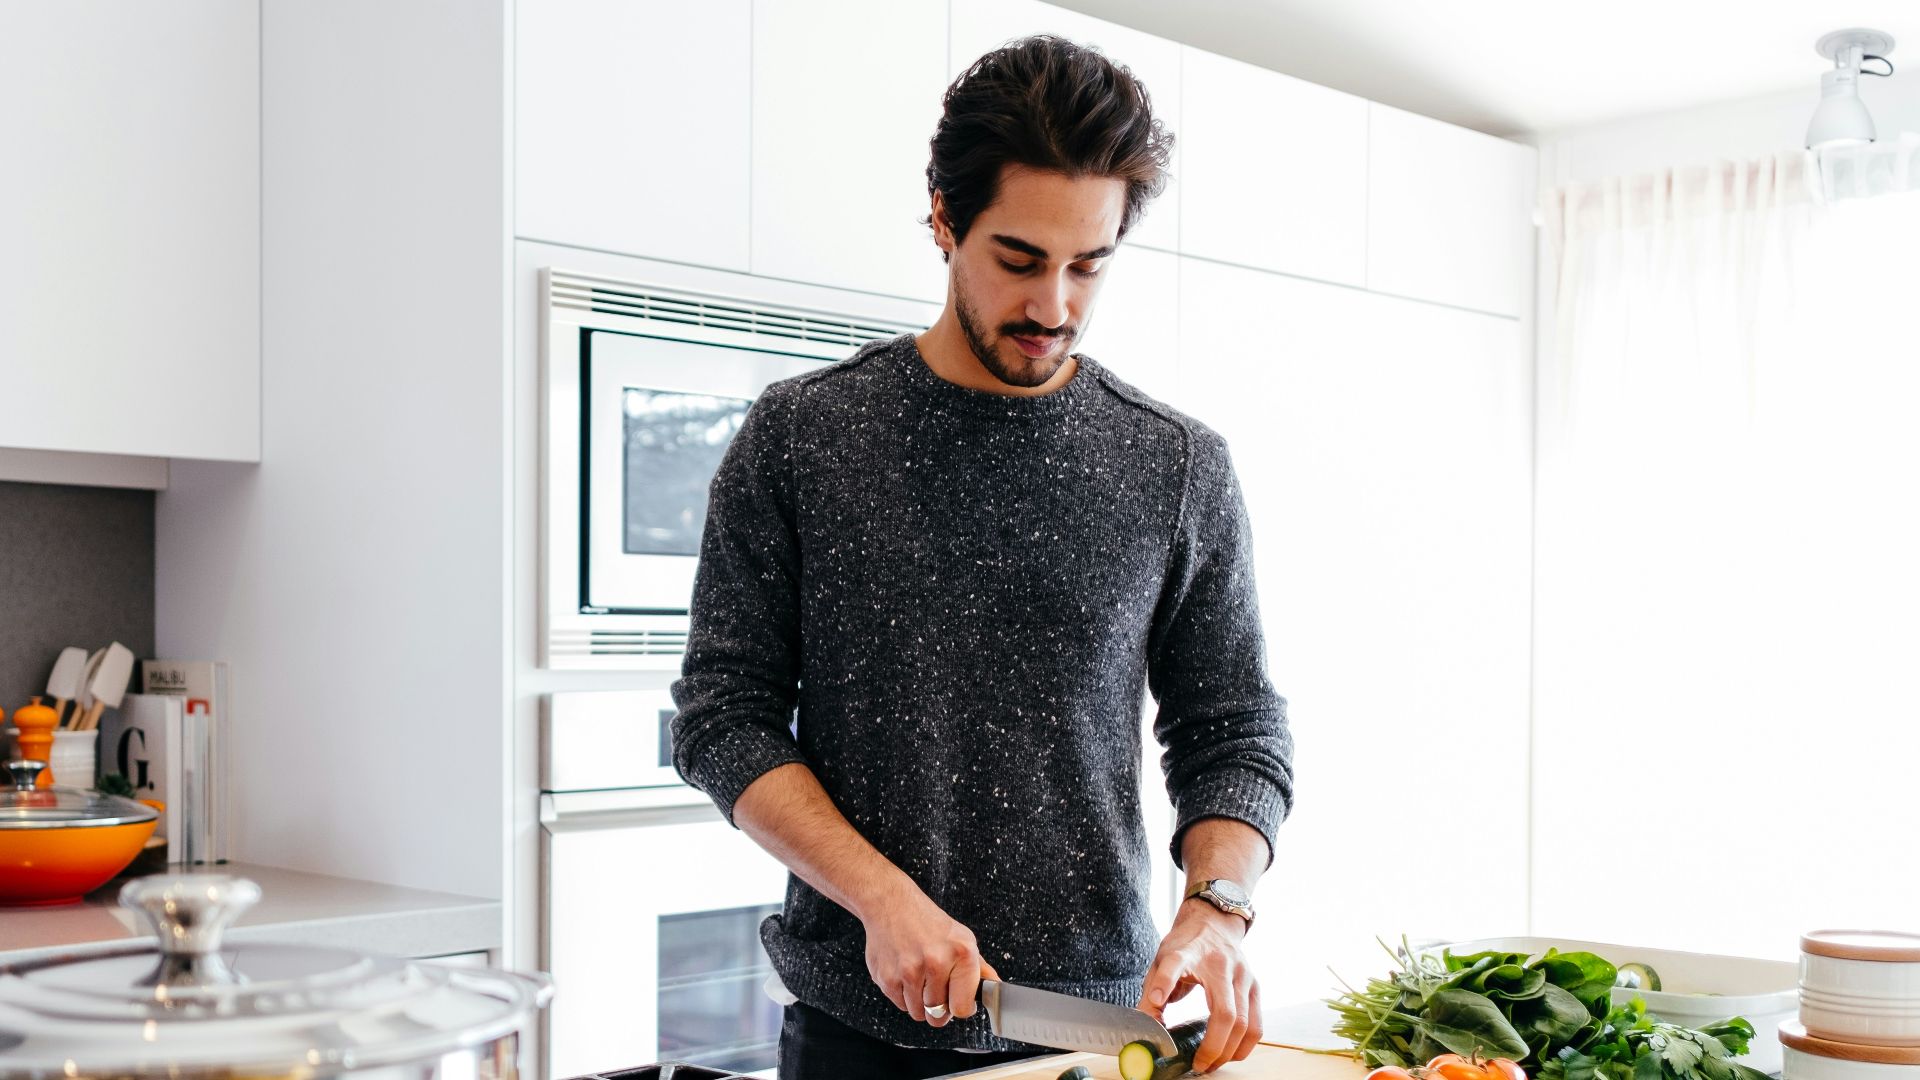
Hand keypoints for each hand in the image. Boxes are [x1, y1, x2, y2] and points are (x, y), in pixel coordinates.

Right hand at [860, 880, 999, 1027]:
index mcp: (962, 954)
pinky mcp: (887, 977)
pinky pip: (900, 1005)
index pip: (963, 1008)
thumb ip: (979, 967)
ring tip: (919, 978)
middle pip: (938, 1016)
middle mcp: (937, 962)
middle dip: (938, 1009)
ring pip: (918, 1013)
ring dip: (919, 1003)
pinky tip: (904, 973)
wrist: (890, 904)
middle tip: (935, 990)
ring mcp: (910, 971)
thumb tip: (995, 986)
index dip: (959, 1007)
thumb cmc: (926, 921)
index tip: (957, 1000)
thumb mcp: (961, 938)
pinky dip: (902, 995)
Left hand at [1135, 900, 1261, 1073]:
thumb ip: (1152, 991)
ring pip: (1245, 1024)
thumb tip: (1148, 1027)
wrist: (1213, 922)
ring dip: (1230, 1051)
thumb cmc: (1186, 945)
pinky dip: (1245, 1045)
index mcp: (1188, 953)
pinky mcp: (1255, 986)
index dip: (1164, 982)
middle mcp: (1220, 964)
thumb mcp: (1161, 960)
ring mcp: (1243, 975)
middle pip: (1225, 1014)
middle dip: (1213, 1047)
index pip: (1174, 964)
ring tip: (1212, 1064)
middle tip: (1198, 1065)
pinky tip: (1230, 1053)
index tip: (1156, 1000)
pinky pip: (1256, 1024)